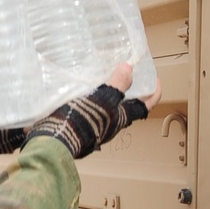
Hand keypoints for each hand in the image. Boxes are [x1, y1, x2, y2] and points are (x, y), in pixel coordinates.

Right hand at [23, 63, 160, 160]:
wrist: (54, 140)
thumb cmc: (82, 122)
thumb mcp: (103, 100)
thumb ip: (117, 84)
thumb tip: (130, 68)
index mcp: (121, 118)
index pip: (145, 106)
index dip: (154, 93)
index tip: (155, 79)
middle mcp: (110, 124)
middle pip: (126, 107)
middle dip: (129, 90)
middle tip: (125, 71)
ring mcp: (94, 125)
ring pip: (106, 106)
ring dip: (107, 92)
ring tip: (103, 74)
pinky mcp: (78, 123)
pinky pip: (89, 107)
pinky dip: (90, 95)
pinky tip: (81, 85)